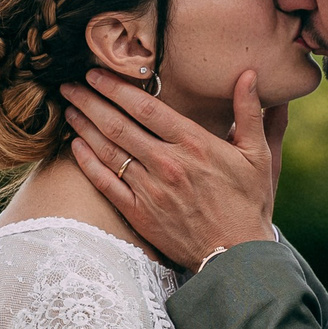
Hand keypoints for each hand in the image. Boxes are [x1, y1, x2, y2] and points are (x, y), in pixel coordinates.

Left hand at [63, 71, 278, 271]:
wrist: (238, 256)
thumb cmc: (250, 204)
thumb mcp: (259, 155)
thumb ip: (251, 112)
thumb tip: (249, 74)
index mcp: (194, 144)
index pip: (145, 106)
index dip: (115, 87)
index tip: (96, 72)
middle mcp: (167, 163)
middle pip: (118, 124)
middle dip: (90, 101)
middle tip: (69, 85)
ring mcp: (150, 190)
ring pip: (108, 151)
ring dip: (84, 126)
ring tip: (68, 108)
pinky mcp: (140, 214)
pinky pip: (106, 183)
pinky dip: (88, 162)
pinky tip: (75, 146)